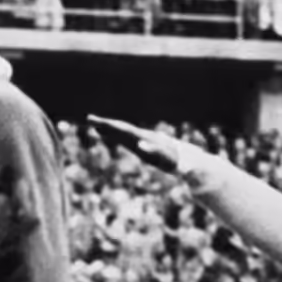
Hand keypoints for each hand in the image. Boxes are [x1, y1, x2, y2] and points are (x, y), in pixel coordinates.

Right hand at [86, 115, 200, 174]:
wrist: (192, 162)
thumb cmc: (178, 162)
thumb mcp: (166, 159)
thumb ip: (153, 151)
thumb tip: (140, 143)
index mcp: (144, 139)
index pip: (124, 130)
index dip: (109, 126)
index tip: (96, 122)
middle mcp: (144, 137)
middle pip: (122, 129)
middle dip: (105, 124)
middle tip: (89, 118)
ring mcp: (145, 141)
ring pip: (124, 133)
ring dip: (110, 129)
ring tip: (96, 125)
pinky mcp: (146, 147)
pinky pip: (128, 140)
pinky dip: (117, 135)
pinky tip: (109, 134)